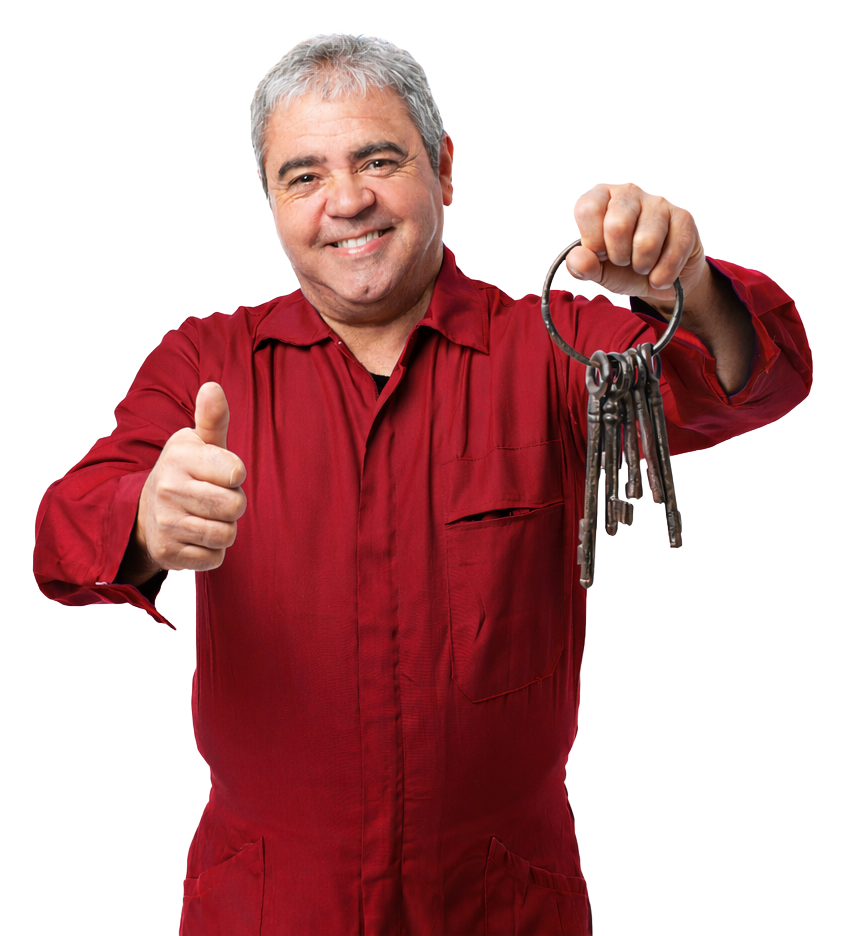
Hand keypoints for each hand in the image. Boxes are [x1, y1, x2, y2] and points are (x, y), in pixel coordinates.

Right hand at [131, 382, 246, 576]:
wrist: (146, 513)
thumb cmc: (187, 472)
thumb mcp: (199, 443)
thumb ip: (212, 418)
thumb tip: (213, 387)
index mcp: (180, 456)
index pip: (237, 472)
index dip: (235, 476)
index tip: (221, 473)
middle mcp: (169, 488)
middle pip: (235, 506)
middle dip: (233, 505)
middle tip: (214, 498)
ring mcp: (166, 523)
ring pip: (227, 534)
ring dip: (224, 529)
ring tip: (206, 517)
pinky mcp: (168, 554)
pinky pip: (214, 558)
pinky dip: (212, 551)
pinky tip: (195, 537)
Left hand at [565, 182, 706, 307]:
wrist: (658, 278)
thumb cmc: (622, 267)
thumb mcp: (597, 270)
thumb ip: (581, 266)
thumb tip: (577, 260)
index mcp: (601, 198)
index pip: (587, 209)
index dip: (593, 241)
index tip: (601, 253)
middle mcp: (628, 193)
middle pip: (617, 226)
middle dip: (619, 257)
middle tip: (623, 261)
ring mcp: (658, 202)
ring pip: (646, 242)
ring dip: (642, 267)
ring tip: (642, 265)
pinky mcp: (683, 217)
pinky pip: (673, 253)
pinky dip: (663, 275)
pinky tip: (660, 272)